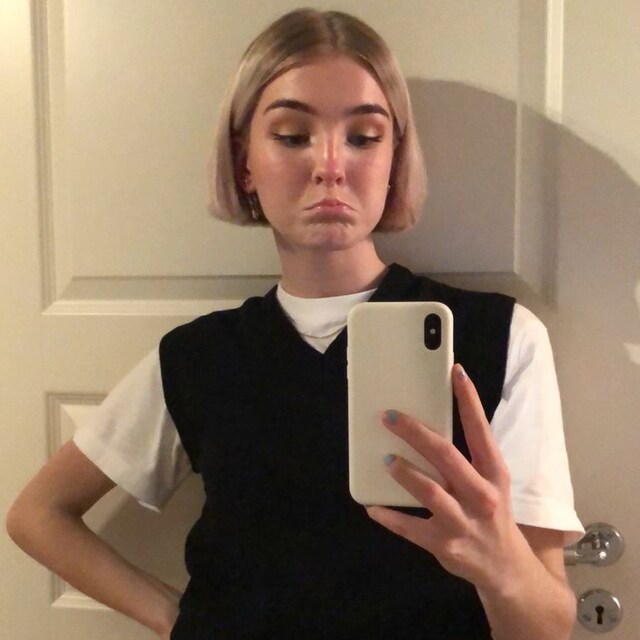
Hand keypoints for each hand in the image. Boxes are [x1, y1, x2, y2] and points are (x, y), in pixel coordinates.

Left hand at [366, 363, 531, 593]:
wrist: (507, 570)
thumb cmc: (492, 515)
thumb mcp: (490, 484)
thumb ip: (465, 460)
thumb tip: (426, 429)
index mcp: (493, 473)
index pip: (480, 430)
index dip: (468, 400)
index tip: (454, 372)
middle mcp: (481, 495)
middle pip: (446, 456)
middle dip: (416, 432)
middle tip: (390, 416)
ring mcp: (463, 522)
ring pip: (429, 490)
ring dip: (403, 472)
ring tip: (384, 458)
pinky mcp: (445, 546)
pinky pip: (411, 529)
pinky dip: (390, 517)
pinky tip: (372, 507)